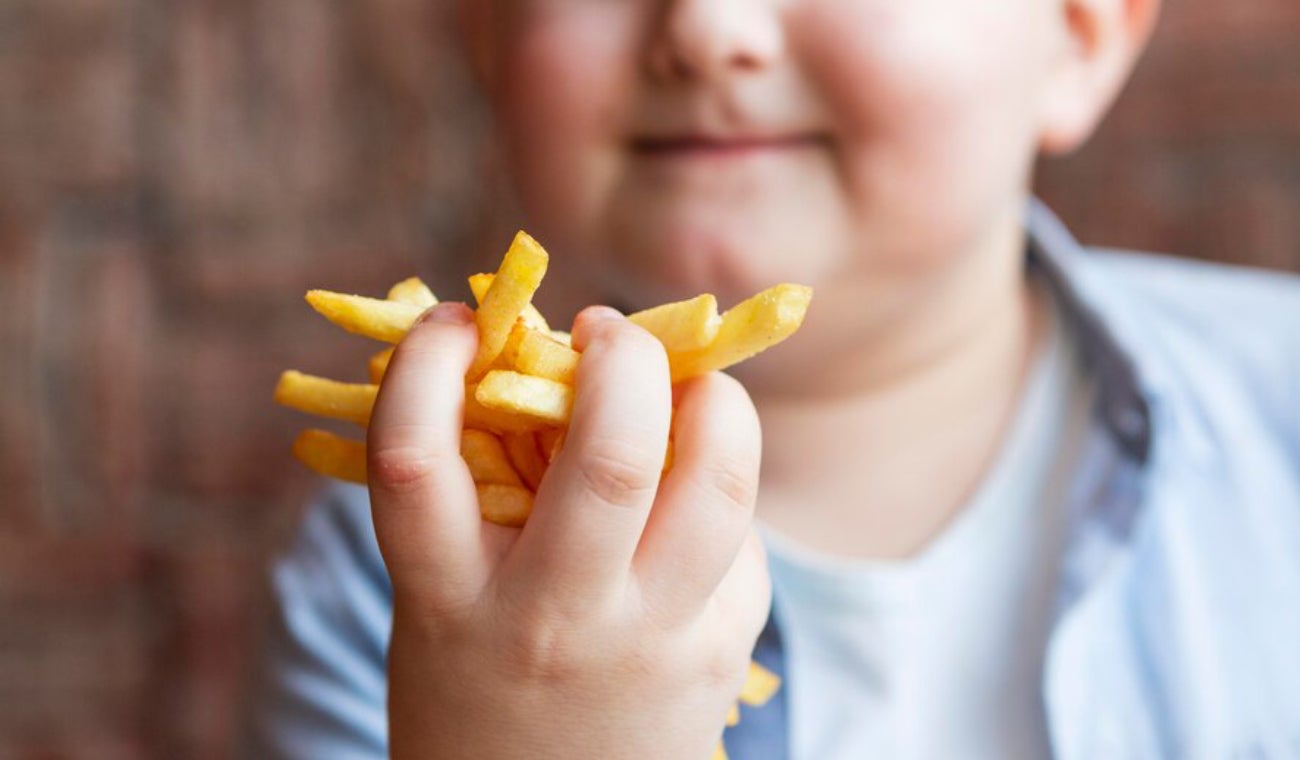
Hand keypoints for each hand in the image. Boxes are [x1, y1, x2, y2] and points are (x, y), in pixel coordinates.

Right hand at [367, 302, 770, 759]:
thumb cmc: (480, 682)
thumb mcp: (443, 600)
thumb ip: (478, 492)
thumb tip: (544, 356)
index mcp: (448, 601)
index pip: (415, 459)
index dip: (427, 364)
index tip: (454, 320)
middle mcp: (554, 623)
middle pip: (612, 457)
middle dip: (622, 358)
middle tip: (603, 333)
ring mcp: (653, 643)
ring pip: (721, 484)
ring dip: (715, 401)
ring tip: (684, 386)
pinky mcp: (725, 651)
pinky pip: (741, 537)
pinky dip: (720, 486)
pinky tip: (690, 495)